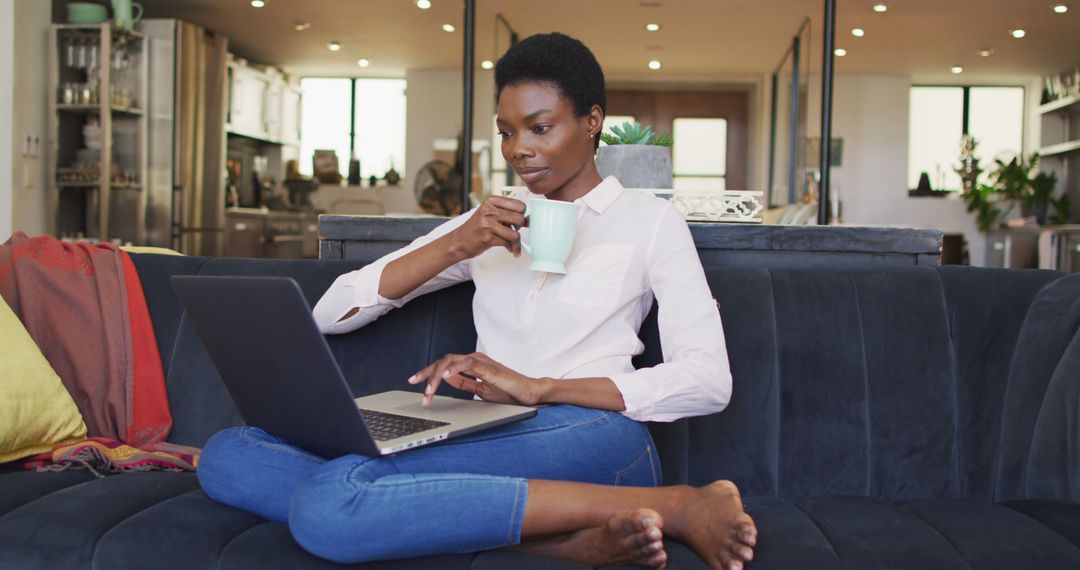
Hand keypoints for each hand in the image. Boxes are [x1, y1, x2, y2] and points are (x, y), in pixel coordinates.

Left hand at [407, 352, 546, 405]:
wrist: (528, 393)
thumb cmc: (508, 392)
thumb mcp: (480, 390)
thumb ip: (465, 384)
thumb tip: (448, 379)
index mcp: (471, 365)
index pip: (444, 366)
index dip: (427, 373)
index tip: (414, 381)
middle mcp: (474, 359)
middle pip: (443, 361)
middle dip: (427, 374)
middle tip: (417, 387)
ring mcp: (480, 361)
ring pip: (451, 362)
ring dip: (436, 376)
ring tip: (428, 390)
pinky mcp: (488, 366)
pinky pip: (467, 364)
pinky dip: (454, 369)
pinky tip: (445, 377)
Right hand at [450, 197, 526, 258]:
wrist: (459, 241)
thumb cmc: (477, 228)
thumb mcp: (490, 214)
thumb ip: (507, 213)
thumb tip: (529, 219)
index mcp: (492, 201)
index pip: (519, 205)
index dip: (522, 214)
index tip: (519, 221)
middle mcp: (489, 210)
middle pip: (519, 218)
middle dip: (519, 228)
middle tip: (514, 231)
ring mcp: (488, 224)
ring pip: (515, 233)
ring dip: (517, 242)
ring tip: (513, 244)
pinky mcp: (488, 237)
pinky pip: (508, 243)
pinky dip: (512, 248)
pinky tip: (509, 249)